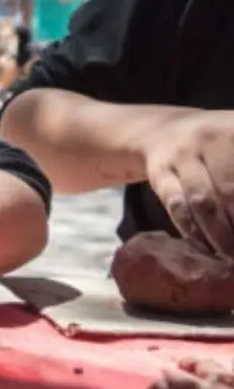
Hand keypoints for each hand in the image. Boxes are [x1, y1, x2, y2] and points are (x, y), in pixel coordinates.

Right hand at [139, 110, 233, 256]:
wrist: (164, 131)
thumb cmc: (221, 145)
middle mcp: (213, 137)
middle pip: (231, 190)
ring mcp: (183, 154)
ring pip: (204, 201)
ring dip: (220, 235)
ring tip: (232, 257)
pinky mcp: (160, 171)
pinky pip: (177, 205)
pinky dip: (193, 231)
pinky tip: (206, 248)